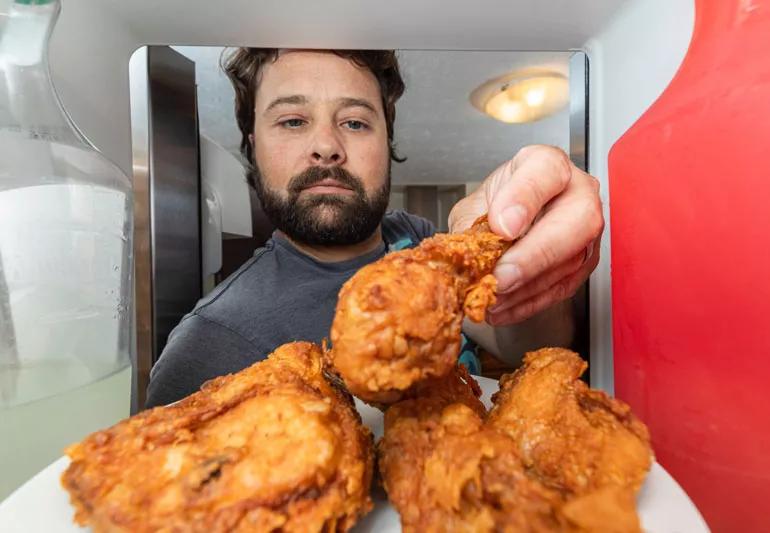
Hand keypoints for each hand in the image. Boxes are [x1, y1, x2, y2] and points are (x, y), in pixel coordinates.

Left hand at [449, 145, 603, 325]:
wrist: (505, 223)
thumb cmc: (494, 208)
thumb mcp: (473, 209)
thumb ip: (474, 227)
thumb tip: (470, 254)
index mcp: (545, 166)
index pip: (546, 171)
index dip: (524, 199)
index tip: (501, 226)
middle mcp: (576, 192)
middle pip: (579, 220)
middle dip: (536, 254)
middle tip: (501, 277)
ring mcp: (586, 229)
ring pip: (571, 260)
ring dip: (528, 286)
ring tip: (492, 297)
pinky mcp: (584, 263)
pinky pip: (564, 286)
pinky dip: (530, 302)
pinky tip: (503, 308)